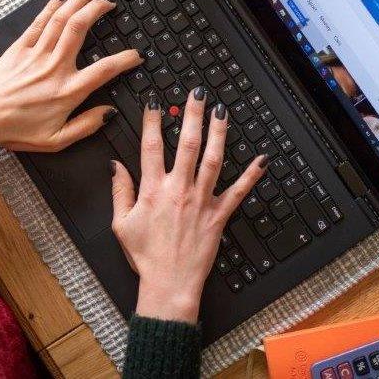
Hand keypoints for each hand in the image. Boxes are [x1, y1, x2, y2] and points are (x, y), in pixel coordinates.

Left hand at [0, 0, 142, 151]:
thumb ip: (86, 126)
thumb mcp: (56, 140)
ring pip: (61, 19)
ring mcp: (36, 54)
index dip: (125, 59)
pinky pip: (39, 22)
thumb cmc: (16, 130)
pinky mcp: (19, 48)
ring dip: (78, 0)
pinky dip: (52, 6)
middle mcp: (54, 68)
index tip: (136, 54)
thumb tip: (109, 113)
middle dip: (97, 10)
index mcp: (67, 91)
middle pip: (80, 29)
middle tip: (109, 3)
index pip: (104, 69)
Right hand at [110, 87, 267, 323]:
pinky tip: (262, 159)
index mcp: (153, 190)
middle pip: (188, 144)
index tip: (155, 101)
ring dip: (219, 133)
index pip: (151, 146)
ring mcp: (201, 201)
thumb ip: (120, 191)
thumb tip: (115, 165)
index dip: (152, 120)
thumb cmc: (145, 257)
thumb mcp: (121, 224)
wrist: (169, 285)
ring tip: (222, 112)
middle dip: (192, 115)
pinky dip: (252, 175)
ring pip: (213, 160)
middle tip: (197, 93)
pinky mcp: (219, 216)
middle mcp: (179, 190)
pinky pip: (238, 192)